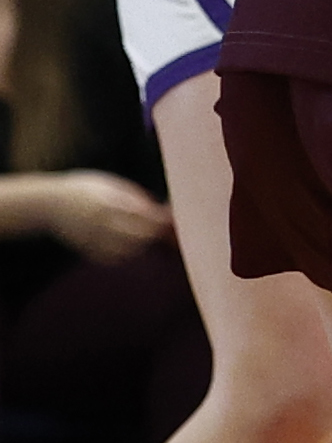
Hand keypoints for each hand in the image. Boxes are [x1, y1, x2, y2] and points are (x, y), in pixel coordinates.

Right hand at [45, 172, 173, 262]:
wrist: (48, 204)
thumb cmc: (86, 189)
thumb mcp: (111, 185)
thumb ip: (136, 198)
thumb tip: (163, 211)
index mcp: (108, 201)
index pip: (143, 215)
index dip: (161, 219)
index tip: (172, 218)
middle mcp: (99, 222)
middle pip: (138, 235)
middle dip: (155, 234)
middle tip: (166, 230)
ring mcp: (91, 238)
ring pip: (128, 250)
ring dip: (143, 245)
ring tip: (147, 236)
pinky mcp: (86, 249)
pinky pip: (113, 258)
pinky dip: (126, 254)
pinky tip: (130, 245)